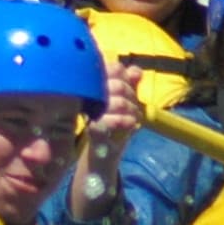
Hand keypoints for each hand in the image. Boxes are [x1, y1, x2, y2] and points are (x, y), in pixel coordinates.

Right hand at [65, 60, 141, 221]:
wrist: (101, 156)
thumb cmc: (111, 126)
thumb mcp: (123, 103)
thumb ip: (129, 84)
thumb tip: (136, 71)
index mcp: (94, 85)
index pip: (113, 68)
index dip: (124, 76)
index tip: (129, 86)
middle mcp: (87, 96)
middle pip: (117, 84)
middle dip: (131, 95)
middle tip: (134, 106)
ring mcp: (88, 112)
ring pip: (116, 100)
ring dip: (131, 109)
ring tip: (134, 116)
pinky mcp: (93, 130)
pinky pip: (112, 119)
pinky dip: (125, 121)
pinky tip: (132, 125)